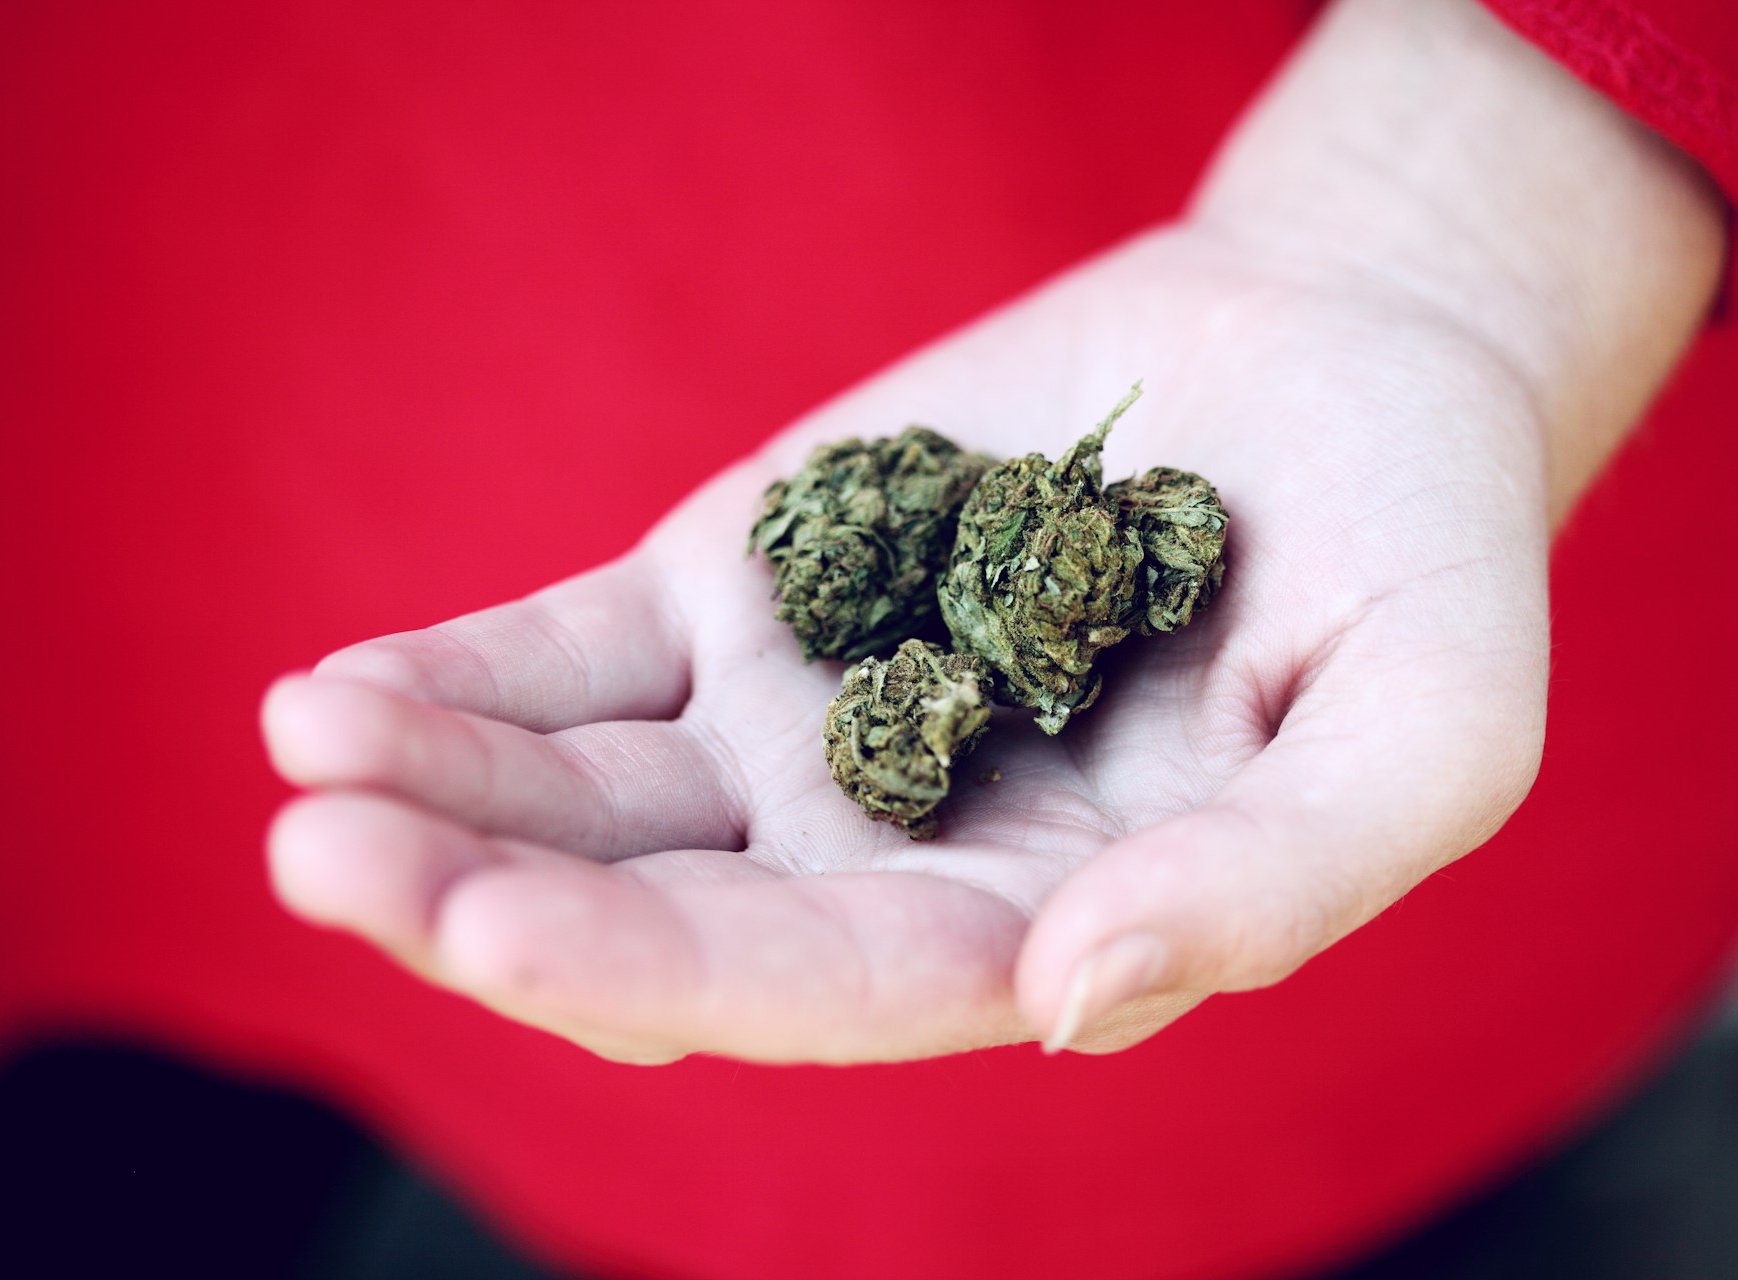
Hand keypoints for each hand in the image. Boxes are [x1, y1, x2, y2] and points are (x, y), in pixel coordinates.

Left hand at [260, 0, 1721, 1063]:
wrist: (1349, 362)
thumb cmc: (1423, 558)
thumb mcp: (1428, 725)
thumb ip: (1282, 881)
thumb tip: (1069, 1004)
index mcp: (1036, 924)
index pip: (832, 989)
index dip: (662, 975)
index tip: (492, 929)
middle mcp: (889, 849)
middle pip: (666, 918)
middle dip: (493, 905)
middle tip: (330, 865)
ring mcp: (801, 721)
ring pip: (592, 800)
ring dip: (441, 795)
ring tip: (308, 764)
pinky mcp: (747, 588)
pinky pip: (576, 659)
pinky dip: (466, 680)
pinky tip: (336, 698)